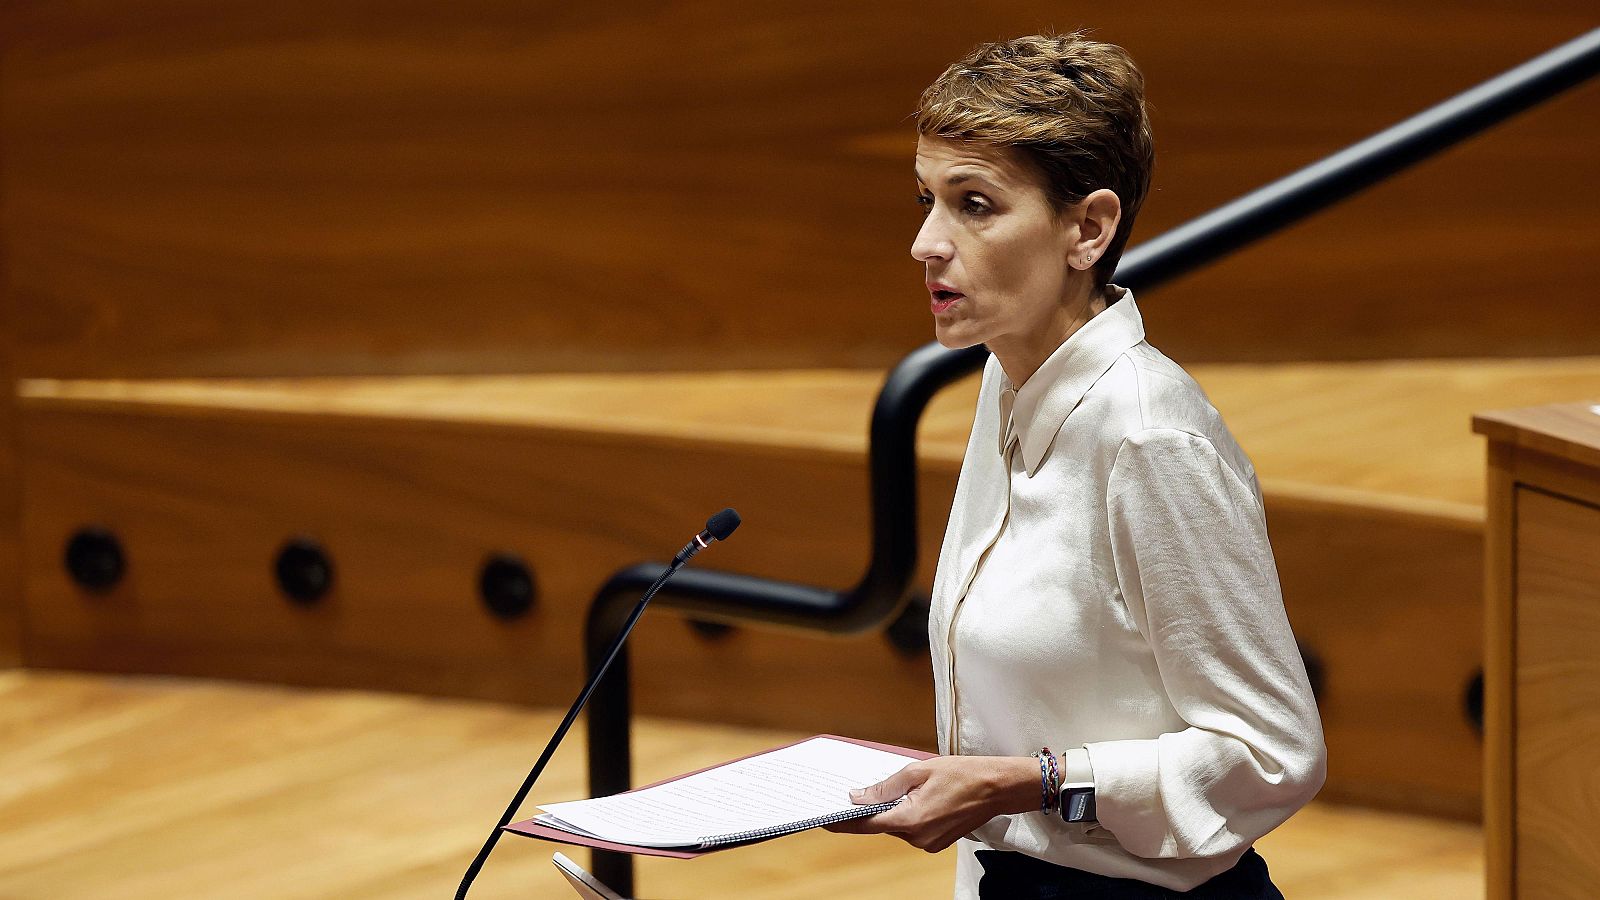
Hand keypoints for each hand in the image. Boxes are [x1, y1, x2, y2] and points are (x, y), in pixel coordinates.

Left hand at [823, 755, 1038, 852]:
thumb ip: (885, 787)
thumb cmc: (962, 774)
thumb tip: (858, 797)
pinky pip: (913, 830)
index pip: (866, 824)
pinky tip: (922, 798)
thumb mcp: (918, 771)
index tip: (824, 818)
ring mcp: (929, 843)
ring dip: (897, 809)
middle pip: (883, 824)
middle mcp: (918, 838)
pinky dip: (910, 815)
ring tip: (912, 788)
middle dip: (877, 807)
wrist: (997, 788)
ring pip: (898, 827)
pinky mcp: (937, 843)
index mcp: (911, 819)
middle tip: (872, 786)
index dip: (843, 822)